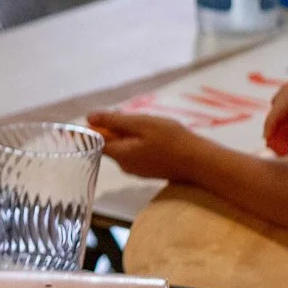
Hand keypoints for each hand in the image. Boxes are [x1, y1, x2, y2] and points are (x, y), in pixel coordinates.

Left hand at [85, 110, 204, 181]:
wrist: (199, 161)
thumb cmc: (170, 139)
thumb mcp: (141, 123)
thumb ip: (114, 121)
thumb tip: (89, 118)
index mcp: (120, 155)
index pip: (97, 142)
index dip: (100, 128)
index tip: (113, 116)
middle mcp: (125, 166)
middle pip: (112, 144)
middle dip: (120, 129)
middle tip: (138, 118)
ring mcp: (137, 170)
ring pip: (126, 147)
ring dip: (133, 134)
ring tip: (153, 126)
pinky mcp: (149, 170)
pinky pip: (138, 153)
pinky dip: (143, 142)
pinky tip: (159, 137)